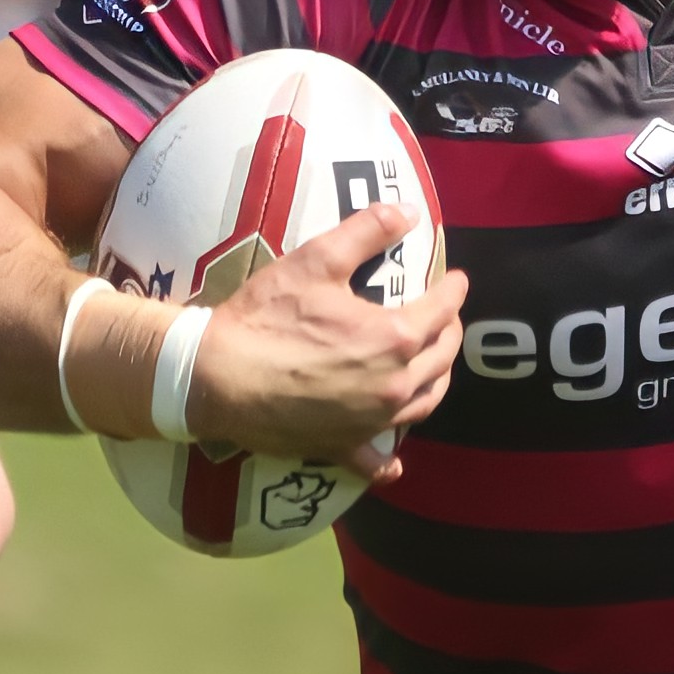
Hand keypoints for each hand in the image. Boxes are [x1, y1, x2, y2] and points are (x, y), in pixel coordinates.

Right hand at [187, 203, 466, 482]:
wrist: (216, 377)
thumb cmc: (266, 317)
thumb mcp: (315, 261)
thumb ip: (365, 232)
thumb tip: (408, 211)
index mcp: (393, 337)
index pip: (441, 310)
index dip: (453, 291)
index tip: (457, 280)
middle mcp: (392, 385)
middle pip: (440, 359)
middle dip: (450, 333)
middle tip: (446, 317)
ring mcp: (370, 422)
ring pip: (422, 405)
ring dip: (435, 382)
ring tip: (433, 367)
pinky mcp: (342, 446)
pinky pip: (375, 461)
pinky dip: (388, 460)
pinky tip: (394, 462)